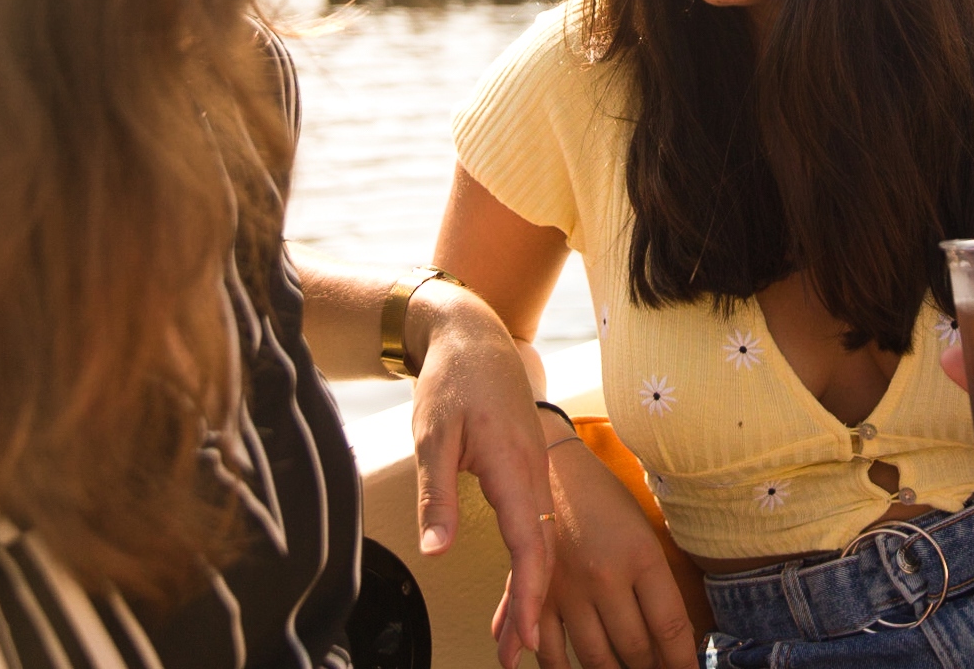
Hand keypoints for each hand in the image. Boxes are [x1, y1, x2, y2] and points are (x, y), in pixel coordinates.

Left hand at [408, 289, 555, 668]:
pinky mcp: (526, 470)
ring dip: (532, 588)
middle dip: (532, 605)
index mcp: (513, 465)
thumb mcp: (432, 436)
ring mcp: (534, 471)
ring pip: (540, 539)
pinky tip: (520, 585)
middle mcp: (533, 472)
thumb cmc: (453, 380)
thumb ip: (436, 496)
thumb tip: (436, 551)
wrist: (475, 336)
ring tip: (515, 634)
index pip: (529, 541)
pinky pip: (535, 523)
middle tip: (516, 651)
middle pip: (541, 550)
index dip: (530, 592)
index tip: (526, 634)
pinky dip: (529, 561)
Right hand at [505, 425, 695, 668]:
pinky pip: (548, 651)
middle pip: (635, 648)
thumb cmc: (608, 501)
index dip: (682, 661)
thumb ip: (659, 586)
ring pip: (596, 657)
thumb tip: (674, 640)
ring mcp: (567, 589)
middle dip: (652, 667)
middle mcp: (604, 576)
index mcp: (641, 555)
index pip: (670, 627)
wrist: (555, 468)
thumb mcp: (645, 533)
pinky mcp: (535, 594)